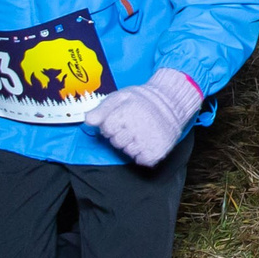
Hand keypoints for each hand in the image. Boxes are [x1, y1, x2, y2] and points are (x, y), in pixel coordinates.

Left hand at [87, 69, 202, 167]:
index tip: (120, 119)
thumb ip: (101, 109)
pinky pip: (142, 160)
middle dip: (120, 135)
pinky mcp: (157, 150)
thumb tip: (88, 121)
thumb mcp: (119, 97)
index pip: (107, 129)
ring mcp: (148, 140)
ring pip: (128, 151)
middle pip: (116, 142)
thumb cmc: (142, 99)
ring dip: (132, 145)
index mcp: (126, 112)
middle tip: (131, 125)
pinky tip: (146, 142)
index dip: (111, 125)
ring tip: (141, 132)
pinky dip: (143, 154)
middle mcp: (137, 127)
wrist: (171, 101)